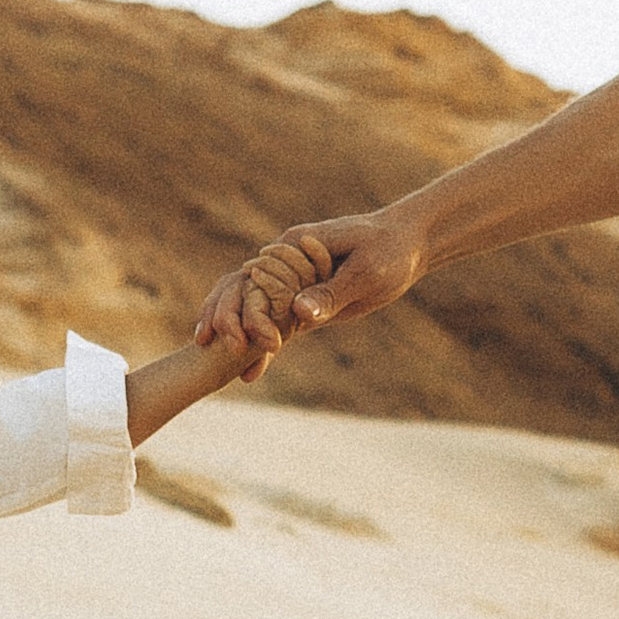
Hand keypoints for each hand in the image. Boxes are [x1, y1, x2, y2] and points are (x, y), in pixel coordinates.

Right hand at [195, 210, 424, 370]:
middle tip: (209, 348)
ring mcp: (294, 281)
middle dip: (223, 318)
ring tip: (218, 367)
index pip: (252, 277)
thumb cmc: (390, 250)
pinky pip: (276, 322)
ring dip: (235, 333)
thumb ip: (330, 293)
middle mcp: (286, 262)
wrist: (409, 244)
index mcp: (294, 247)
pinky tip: (251, 374)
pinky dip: (262, 344)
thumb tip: (298, 313)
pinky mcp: (307, 300)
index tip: (233, 337)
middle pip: (240, 289)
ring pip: (252, 307)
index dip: (237, 306)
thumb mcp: (364, 273)